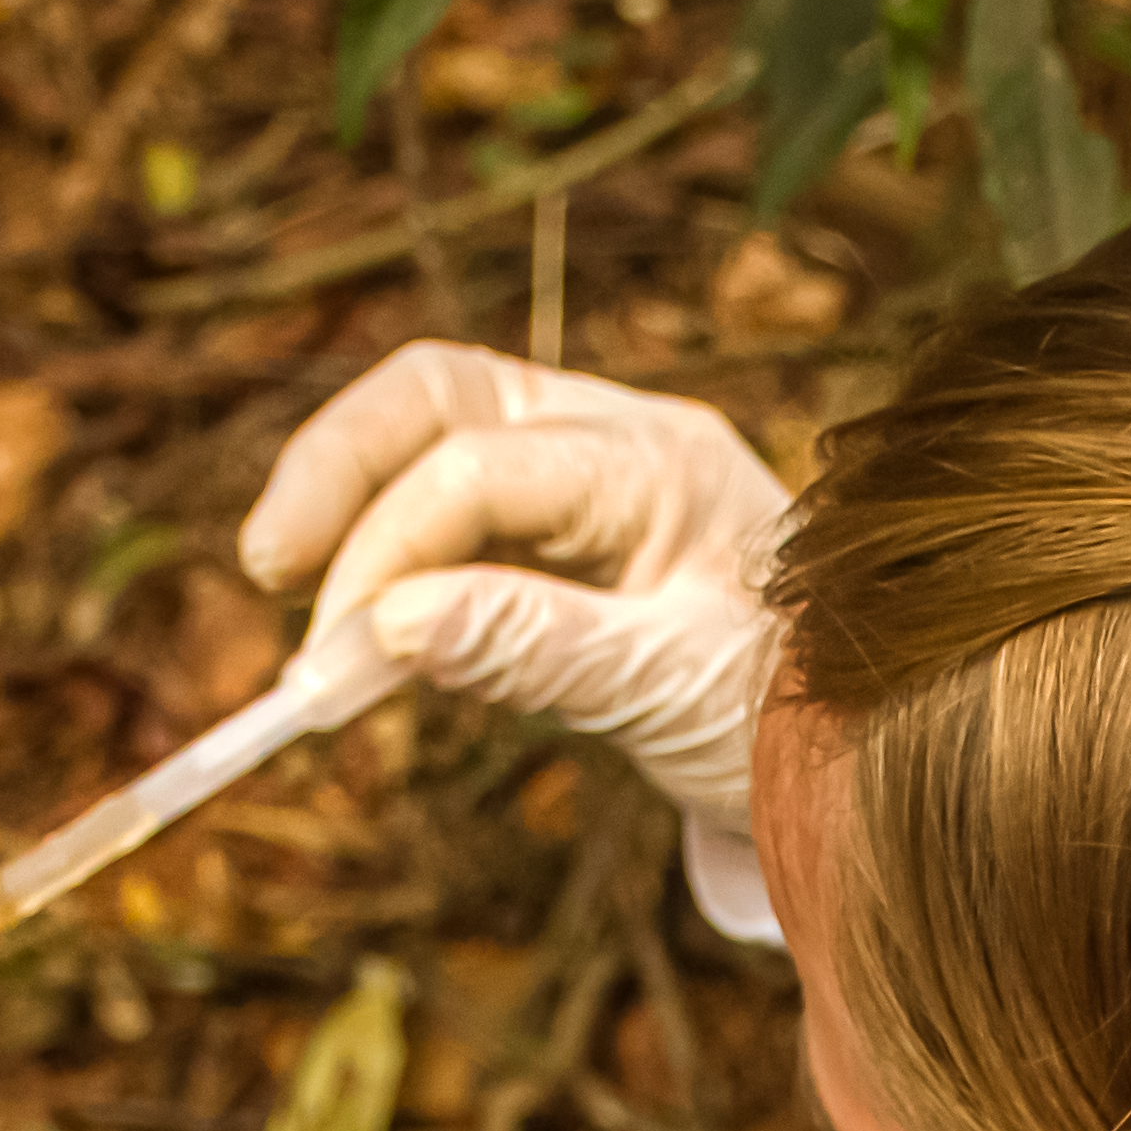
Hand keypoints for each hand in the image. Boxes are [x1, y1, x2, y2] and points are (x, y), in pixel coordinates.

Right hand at [235, 346, 783, 838]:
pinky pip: (446, 509)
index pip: (477, 472)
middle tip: (268, 573)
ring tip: (318, 636)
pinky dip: (394, 563)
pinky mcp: (558, 524)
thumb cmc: (790, 707)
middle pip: (433, 396)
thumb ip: (536, 649)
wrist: (862, 735)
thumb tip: (389, 628)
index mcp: (656, 460)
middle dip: (334, 473)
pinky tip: (374, 646)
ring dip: (352, 513)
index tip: (331, 669)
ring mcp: (583, 470)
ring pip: (428, 436)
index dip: (386, 555)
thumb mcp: (670, 689)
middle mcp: (614, 436)